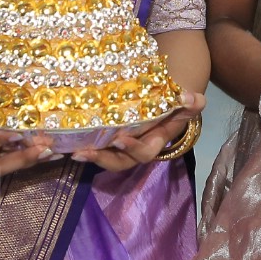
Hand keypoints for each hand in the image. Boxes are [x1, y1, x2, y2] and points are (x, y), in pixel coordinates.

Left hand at [72, 90, 204, 170]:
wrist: (167, 98)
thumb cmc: (175, 102)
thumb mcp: (185, 102)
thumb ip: (190, 102)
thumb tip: (191, 98)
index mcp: (155, 141)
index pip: (144, 153)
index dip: (133, 149)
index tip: (119, 139)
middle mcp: (137, 147)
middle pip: (120, 162)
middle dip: (103, 159)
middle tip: (85, 152)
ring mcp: (123, 144)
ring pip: (107, 157)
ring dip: (91, 156)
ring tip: (74, 152)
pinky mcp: (111, 137)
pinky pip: (98, 145)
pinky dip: (85, 144)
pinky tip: (68, 141)